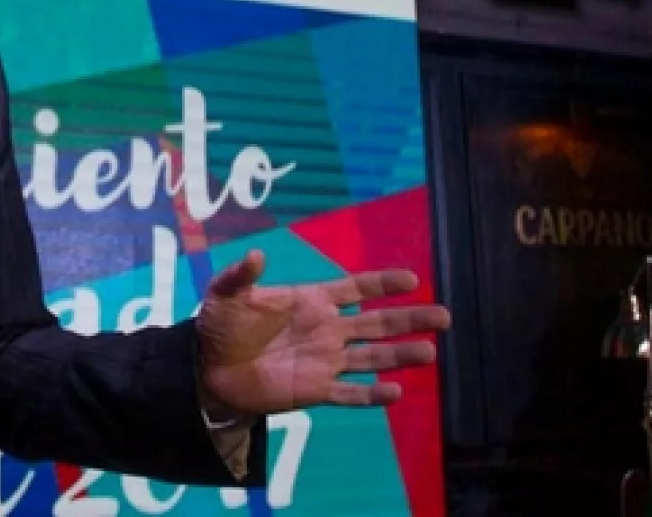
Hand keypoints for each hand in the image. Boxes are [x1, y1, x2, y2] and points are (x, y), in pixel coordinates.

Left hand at [195, 250, 449, 416]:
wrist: (208, 369)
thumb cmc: (220, 326)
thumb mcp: (224, 295)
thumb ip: (240, 276)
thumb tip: (256, 255)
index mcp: (311, 301)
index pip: (355, 289)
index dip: (383, 283)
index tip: (413, 279)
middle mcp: (327, 330)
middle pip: (377, 323)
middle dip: (410, 318)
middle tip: (444, 316)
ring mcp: (325, 361)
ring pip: (372, 358)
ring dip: (400, 355)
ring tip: (430, 352)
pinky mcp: (316, 390)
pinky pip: (350, 394)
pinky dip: (372, 395)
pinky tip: (396, 393)